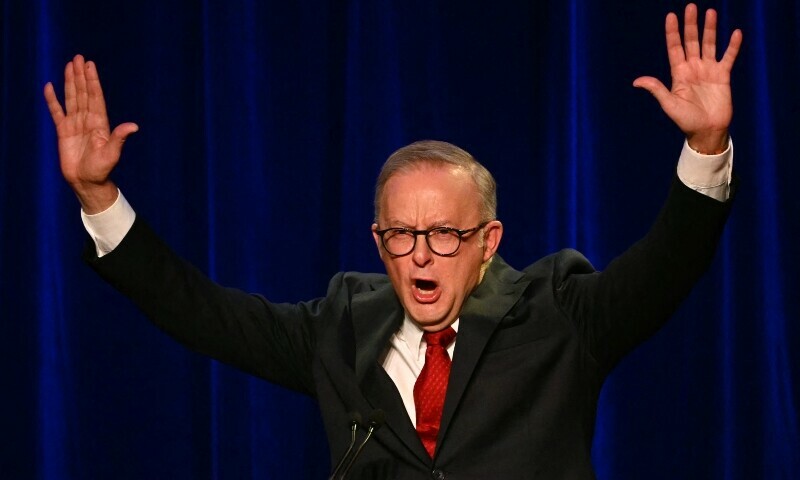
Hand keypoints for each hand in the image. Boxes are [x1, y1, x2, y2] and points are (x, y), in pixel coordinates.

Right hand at [44, 55, 138, 212]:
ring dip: (70, 82)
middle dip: (81, 76)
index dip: (93, 81)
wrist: (87, 182)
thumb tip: (134, 126)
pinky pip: (57, 112)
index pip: (95, 97)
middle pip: (83, 93)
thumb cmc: (102, 169)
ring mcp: (75, 125)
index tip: (90, 66)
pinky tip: (50, 87)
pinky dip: (53, 100)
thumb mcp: (112, 153)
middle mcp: (88, 121)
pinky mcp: (63, 132)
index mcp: (100, 123)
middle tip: (79, 58)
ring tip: (68, 66)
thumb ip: (119, 137)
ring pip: (71, 99)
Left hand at [633, 4, 742, 153]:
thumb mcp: (669, 104)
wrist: (707, 131)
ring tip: (711, 12)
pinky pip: (728, 57)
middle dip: (691, 25)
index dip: (672, 33)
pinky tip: (736, 33)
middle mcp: (693, 69)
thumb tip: (636, 81)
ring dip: (710, 29)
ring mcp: (708, 71)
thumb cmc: (686, 120)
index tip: (671, 16)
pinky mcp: (723, 76)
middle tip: (691, 7)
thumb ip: (656, 89)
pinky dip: (732, 46)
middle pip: (691, 41)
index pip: (675, 48)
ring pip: (709, 45)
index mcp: (679, 74)